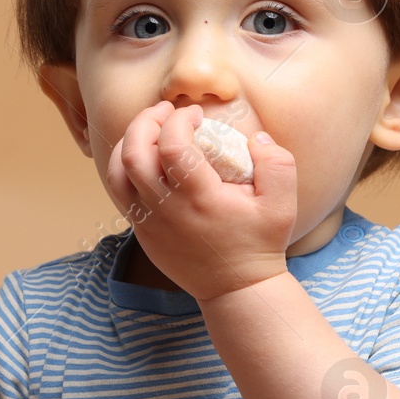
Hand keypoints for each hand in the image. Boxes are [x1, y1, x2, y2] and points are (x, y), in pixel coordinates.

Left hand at [105, 101, 297, 302]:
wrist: (236, 288)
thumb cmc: (259, 243)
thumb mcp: (282, 205)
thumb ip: (277, 164)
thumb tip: (255, 137)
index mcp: (199, 199)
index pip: (172, 146)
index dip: (179, 119)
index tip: (196, 114)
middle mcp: (166, 210)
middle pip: (133, 153)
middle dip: (146, 121)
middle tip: (166, 111)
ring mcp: (149, 222)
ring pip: (117, 172)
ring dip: (129, 142)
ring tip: (151, 130)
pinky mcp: (142, 231)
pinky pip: (120, 191)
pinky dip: (126, 166)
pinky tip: (146, 156)